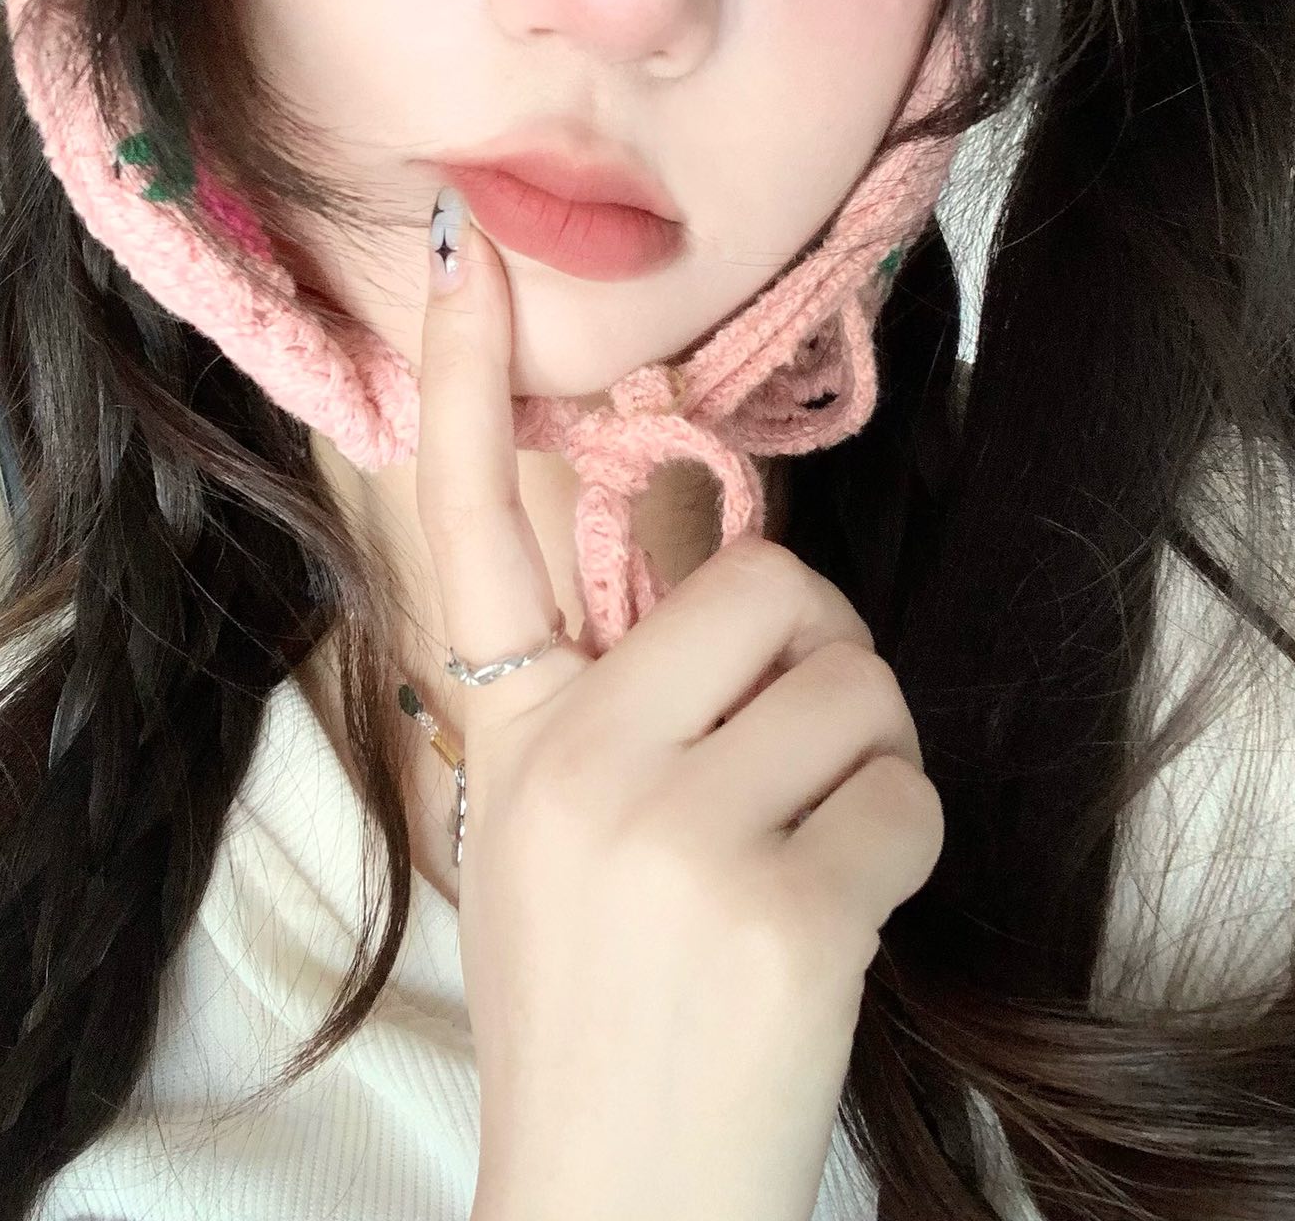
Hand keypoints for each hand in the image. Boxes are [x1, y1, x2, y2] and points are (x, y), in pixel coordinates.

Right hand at [416, 199, 944, 1220]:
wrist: (612, 1208)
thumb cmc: (597, 1007)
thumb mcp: (559, 832)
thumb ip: (616, 688)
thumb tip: (719, 540)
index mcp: (506, 740)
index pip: (466, 524)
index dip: (463, 374)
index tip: (461, 245)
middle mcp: (572, 766)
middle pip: (764, 586)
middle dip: (817, 651)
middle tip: (797, 741)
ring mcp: (673, 838)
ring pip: (854, 684)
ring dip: (866, 762)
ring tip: (805, 851)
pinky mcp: (782, 910)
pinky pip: (908, 795)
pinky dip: (902, 847)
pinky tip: (837, 916)